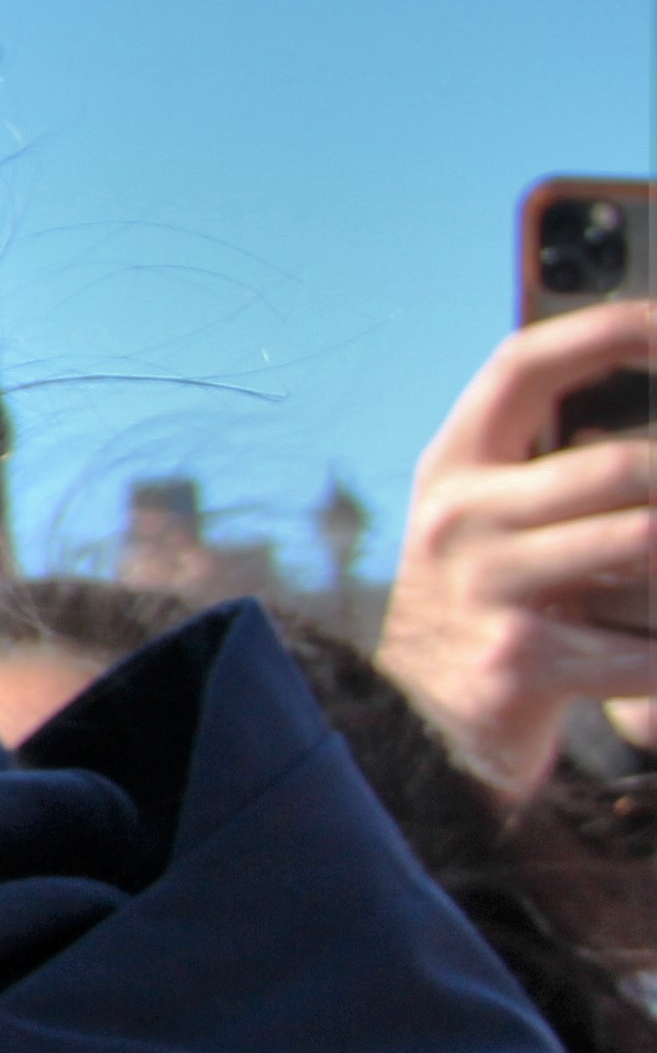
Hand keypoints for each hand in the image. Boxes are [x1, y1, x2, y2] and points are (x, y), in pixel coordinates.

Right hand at [375, 302, 656, 794]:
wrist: (418, 723)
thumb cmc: (489, 604)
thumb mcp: (489, 521)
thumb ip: (547, 466)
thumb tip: (648, 436)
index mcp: (453, 467)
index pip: (521, 366)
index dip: (603, 330)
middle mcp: (458, 517)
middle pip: (619, 465)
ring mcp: (484, 590)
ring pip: (644, 544)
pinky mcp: (518, 662)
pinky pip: (644, 648)